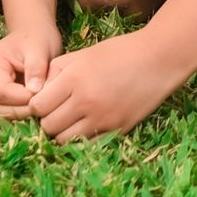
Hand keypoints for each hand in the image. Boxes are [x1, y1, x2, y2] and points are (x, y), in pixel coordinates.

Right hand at [0, 24, 63, 118]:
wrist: (35, 32)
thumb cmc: (37, 37)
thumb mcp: (39, 48)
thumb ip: (36, 68)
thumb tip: (34, 91)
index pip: (2, 92)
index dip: (23, 98)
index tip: (43, 93)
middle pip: (0, 107)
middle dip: (24, 108)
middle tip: (46, 102)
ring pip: (5, 112)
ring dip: (25, 111)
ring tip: (43, 101)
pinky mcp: (1, 97)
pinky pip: (10, 110)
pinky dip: (24, 110)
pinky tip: (39, 102)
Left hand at [28, 29, 185, 142]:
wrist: (159, 60)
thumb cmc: (120, 52)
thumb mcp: (85, 53)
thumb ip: (58, 70)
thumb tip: (37, 91)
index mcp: (75, 79)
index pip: (38, 106)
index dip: (37, 104)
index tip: (44, 99)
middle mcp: (86, 102)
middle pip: (48, 126)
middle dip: (48, 119)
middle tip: (56, 110)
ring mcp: (102, 119)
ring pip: (64, 140)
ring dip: (63, 131)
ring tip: (71, 118)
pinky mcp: (116, 130)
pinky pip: (87, 144)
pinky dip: (82, 137)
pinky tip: (88, 123)